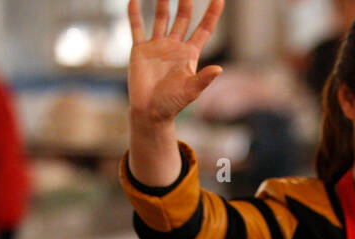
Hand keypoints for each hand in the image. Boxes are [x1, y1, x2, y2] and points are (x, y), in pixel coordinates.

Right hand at [127, 0, 224, 124]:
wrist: (150, 112)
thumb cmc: (173, 104)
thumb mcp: (190, 92)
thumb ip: (203, 79)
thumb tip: (219, 69)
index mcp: (190, 54)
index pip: (204, 29)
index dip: (212, 14)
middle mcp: (175, 46)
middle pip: (183, 18)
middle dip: (186, 2)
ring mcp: (157, 46)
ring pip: (162, 18)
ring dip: (163, 2)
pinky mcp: (140, 50)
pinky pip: (137, 27)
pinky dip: (135, 14)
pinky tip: (135, 0)